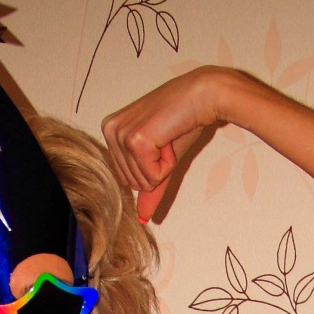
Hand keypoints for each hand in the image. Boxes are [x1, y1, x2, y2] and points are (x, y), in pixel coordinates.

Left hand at [102, 67, 230, 220]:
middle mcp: (110, 130)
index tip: (162, 140)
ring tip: (169, 137)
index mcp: (111, 130)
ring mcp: (121, 135)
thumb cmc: (184, 120)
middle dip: (157, 168)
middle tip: (167, 139)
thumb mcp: (163, 158)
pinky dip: (168, 164)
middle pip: (132, 182)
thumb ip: (151, 188)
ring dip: (164, 165)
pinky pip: (152, 177)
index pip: (126, 178)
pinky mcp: (135, 141)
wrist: (203, 96)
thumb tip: (143, 218)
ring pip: (142, 181)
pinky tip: (170, 138)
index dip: (151, 168)